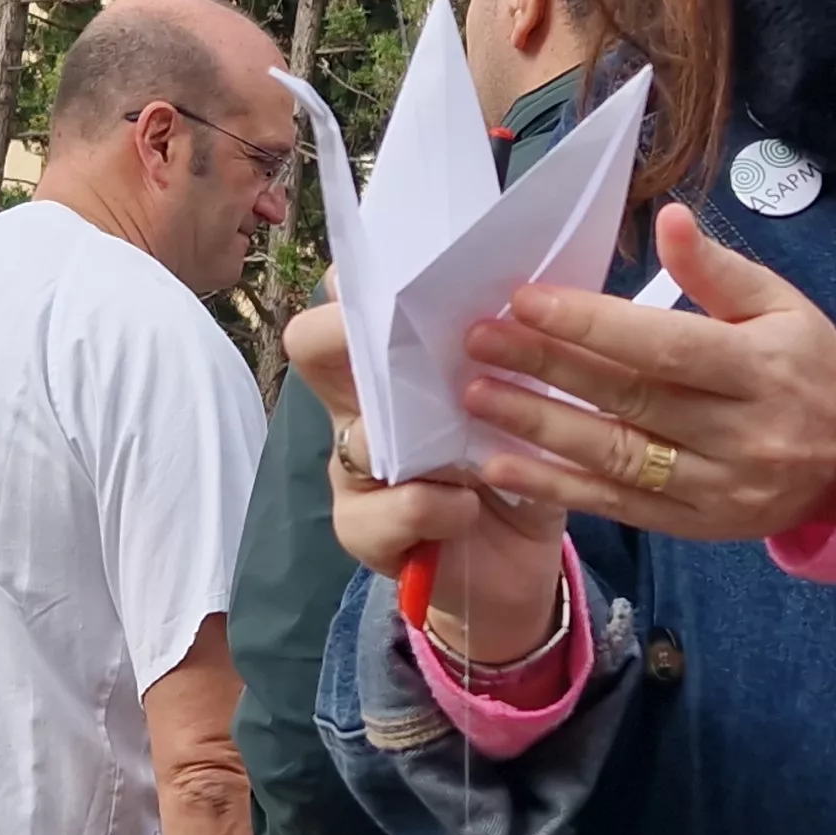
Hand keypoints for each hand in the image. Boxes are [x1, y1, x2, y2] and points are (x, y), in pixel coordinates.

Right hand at [292, 299, 570, 662]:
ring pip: (359, 433)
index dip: (360, 276)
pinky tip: (471, 510)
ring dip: (427, 444)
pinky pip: (399, 502)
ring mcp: (352, 469)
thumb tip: (522, 294)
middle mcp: (359, 408)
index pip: (351, 300)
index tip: (402, 265)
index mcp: (395, 368)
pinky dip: (446, 505)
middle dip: (352, 334)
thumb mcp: (521, 403)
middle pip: (313, 344)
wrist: (514, 569)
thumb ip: (508, 357)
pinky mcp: (363, 529)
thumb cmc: (515, 471)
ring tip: (471, 460)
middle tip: (407, 344)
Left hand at [456, 204, 835, 542]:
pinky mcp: (697, 526)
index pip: (664, 346)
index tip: (526, 300)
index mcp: (762, 366)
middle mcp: (741, 431)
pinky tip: (503, 466)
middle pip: (628, 398)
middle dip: (546, 366)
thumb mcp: (782, 306)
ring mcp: (718, 486)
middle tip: (479, 340)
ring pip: (615, 457)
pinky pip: (617, 507)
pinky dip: (556, 488)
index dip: (591, 324)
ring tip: (478, 395)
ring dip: (537, 426)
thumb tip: (668, 219)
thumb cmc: (809, 368)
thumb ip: (719, 270)